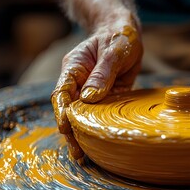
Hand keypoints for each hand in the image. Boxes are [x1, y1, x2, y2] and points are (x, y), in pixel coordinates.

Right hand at [51, 24, 142, 158]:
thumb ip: (102, 74)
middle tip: (76, 152)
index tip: (65, 127)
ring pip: (83, 116)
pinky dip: (97, 129)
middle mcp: (79, 81)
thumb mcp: (114, 51)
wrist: (126, 34)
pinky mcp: (104, 98)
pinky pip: (98, 115)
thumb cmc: (119, 37)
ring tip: (83, 155)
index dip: (62, 111)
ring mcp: (91, 91)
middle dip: (71, 131)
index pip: (62, 92)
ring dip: (82, 134)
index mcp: (74, 68)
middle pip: (69, 109)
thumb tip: (89, 98)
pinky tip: (99, 144)